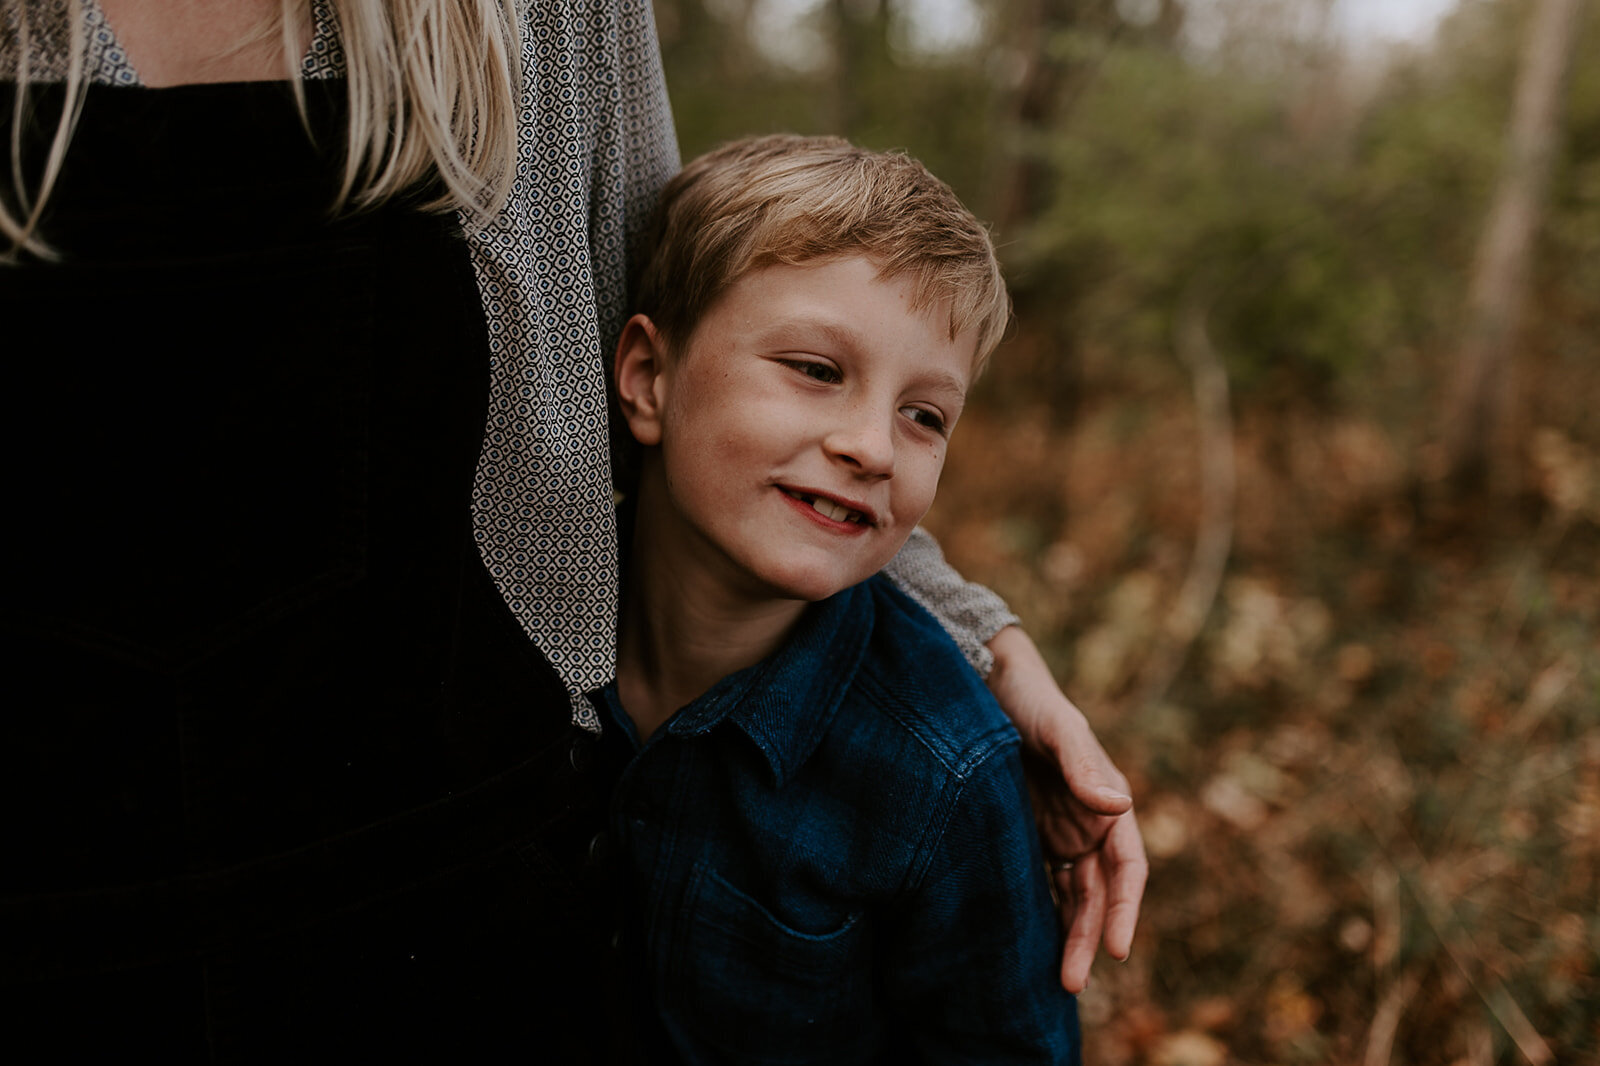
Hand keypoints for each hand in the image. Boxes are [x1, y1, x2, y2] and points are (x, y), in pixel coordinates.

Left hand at [986, 625, 1146, 993]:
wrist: (990, 683)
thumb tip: (1118, 806)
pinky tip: (1024, 946)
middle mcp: (1088, 825)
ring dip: (1067, 936)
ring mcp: (1058, 833)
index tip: (1115, 948)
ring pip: (1070, 897)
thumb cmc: (1031, 702)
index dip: (1125, 910)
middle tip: (1071, 984)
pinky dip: (1039, 913)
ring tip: (1055, 981)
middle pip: (1097, 895)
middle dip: (1088, 938)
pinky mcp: (1025, 835)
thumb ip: (1084, 765)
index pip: (1128, 870)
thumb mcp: (1059, 728)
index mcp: (1108, 805)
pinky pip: (1039, 883)